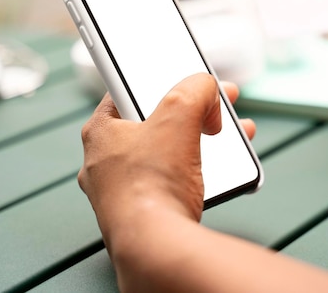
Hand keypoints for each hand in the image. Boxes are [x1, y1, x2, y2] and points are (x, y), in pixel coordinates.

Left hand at [78, 73, 255, 237]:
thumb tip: (206, 88)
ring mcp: (121, 190)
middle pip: (153, 124)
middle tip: (213, 111)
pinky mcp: (141, 213)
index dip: (158, 82)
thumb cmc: (152, 183)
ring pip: (164, 154)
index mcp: (100, 131)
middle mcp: (105, 162)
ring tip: (226, 138)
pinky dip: (193, 173)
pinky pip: (170, 182)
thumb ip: (195, 88)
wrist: (156, 246)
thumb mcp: (179, 113)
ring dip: (198, 143)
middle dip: (190, 115)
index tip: (180, 81)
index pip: (126, 91)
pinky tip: (214, 172)